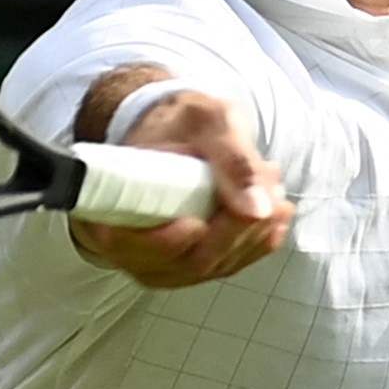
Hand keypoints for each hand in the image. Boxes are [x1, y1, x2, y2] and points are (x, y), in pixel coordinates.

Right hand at [69, 80, 288, 288]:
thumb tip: (257, 208)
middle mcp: (132, 247)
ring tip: (277, 193)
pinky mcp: (191, 265)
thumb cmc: (181, 123)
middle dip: (235, 230)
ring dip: (252, 234)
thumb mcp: (207, 122)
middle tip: (268, 188)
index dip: (164, 242)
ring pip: (213, 265)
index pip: (129, 244)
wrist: (174, 133)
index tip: (196, 224)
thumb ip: (231, 158)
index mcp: (111, 208)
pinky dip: (257, 244)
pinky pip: (227, 265)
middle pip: (188, 260)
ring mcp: (164, 263)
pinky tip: (277, 219)